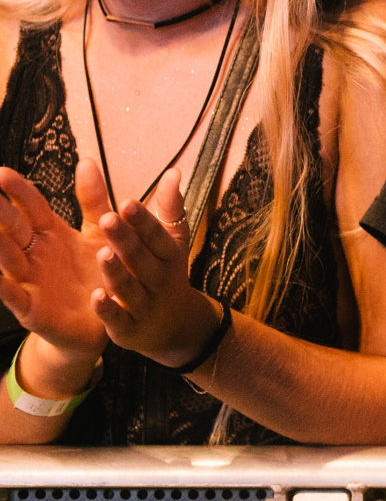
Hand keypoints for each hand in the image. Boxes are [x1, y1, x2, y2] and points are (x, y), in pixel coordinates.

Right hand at [0, 162, 110, 358]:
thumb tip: (85, 160)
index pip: (29, 207)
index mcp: (50, 233)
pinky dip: (2, 286)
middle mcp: (35, 254)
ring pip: (7, 258)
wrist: (101, 320)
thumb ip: (92, 200)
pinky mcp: (31, 307)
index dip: (17, 191)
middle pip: (13, 228)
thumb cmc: (97, 272)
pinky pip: (13, 295)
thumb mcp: (99, 232)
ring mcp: (29, 280)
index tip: (2, 172)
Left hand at [90, 170, 227, 368]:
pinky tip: (96, 298)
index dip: (144, 221)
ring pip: (130, 288)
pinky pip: (118, 320)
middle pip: (142, 258)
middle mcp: (159, 279)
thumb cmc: (165, 274)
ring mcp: (145, 305)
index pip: (158, 235)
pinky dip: (109, 311)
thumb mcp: (171, 243)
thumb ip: (168, 209)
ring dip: (117, 272)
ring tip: (103, 253)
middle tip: (109, 218)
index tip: (127, 203)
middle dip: (127, 239)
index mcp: (169, 255)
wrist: (172, 327)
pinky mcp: (129, 329)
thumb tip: (173, 171)